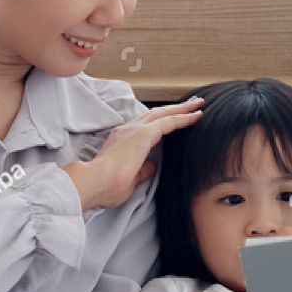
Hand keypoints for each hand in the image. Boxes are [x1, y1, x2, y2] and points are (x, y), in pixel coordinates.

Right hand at [65, 98, 203, 209]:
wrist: (94, 183)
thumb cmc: (106, 186)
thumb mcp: (129, 178)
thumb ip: (142, 169)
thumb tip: (152, 165)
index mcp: (122, 139)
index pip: (145, 126)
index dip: (162, 121)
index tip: (174, 119)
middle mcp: (127, 130)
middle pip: (155, 114)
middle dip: (174, 109)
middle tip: (191, 105)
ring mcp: (135, 130)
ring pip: (163, 114)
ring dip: (181, 109)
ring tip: (197, 106)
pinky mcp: (143, 134)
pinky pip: (169, 122)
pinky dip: (183, 118)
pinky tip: (196, 116)